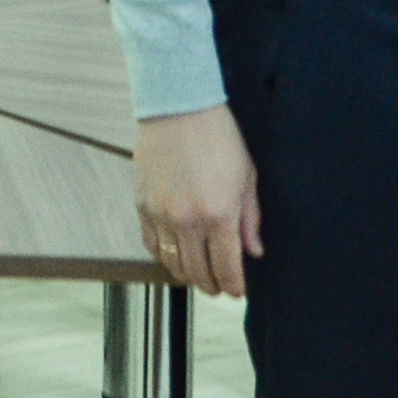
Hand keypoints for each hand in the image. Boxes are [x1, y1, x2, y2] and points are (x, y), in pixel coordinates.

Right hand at [133, 105, 262, 299]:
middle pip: (198, 273)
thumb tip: (254, 252)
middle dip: (212, 285)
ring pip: (173, 264)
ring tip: (198, 275)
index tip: (238, 290)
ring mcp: (161, 215)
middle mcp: (187, 221)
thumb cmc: (218, 136)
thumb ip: (250, 219)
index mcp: (219, 214)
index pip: (226, 268)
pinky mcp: (142, 206)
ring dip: (188, 276)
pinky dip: (164, 257)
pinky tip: (175, 255)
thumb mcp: (247, 176)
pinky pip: (152, 245)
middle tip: (219, 286)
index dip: (234, 285)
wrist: (179, 107)